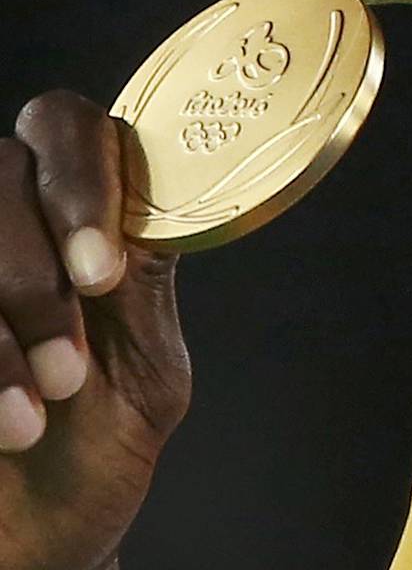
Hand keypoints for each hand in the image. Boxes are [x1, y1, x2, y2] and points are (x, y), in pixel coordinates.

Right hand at [0, 91, 190, 569]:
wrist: (42, 545)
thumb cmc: (95, 451)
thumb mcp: (147, 368)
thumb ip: (147, 280)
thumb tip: (156, 206)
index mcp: (75, 215)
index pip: (66, 126)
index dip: (82, 181)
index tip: (102, 270)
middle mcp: (4, 224)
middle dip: (33, 277)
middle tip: (69, 370)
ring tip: (34, 417)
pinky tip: (0, 429)